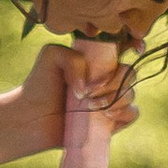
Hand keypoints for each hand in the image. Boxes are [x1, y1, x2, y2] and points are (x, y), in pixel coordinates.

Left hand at [16, 37, 141, 156]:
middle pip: (130, 73)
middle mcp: (107, 79)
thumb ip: (74, 57)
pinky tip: (106, 115)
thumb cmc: (41, 84)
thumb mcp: (52, 56)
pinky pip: (133, 113)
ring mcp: (111, 100)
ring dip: (114, 98)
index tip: (135, 48)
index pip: (125, 48)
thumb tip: (90, 86)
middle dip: (115, 81)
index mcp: (97, 60)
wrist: (32, 116)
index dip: (135, 45)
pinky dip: (124, 112)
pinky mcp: (112, 122)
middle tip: (91, 91)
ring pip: (131, 93)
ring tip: (90, 106)